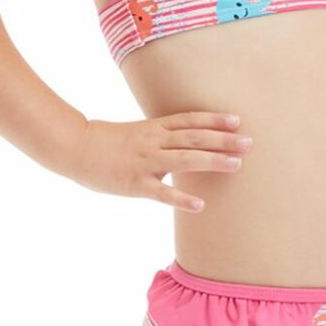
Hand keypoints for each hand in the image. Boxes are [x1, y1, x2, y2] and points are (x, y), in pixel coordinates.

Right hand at [71, 111, 252, 208]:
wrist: (77, 149)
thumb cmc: (110, 143)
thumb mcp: (140, 133)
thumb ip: (164, 138)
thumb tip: (190, 144)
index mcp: (155, 128)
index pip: (189, 120)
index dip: (214, 120)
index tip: (238, 121)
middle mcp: (154, 142)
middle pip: (194, 137)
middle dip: (223, 139)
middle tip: (248, 143)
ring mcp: (146, 162)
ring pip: (184, 160)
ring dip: (212, 161)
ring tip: (236, 165)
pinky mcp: (135, 184)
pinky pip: (162, 193)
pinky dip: (181, 199)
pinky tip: (200, 206)